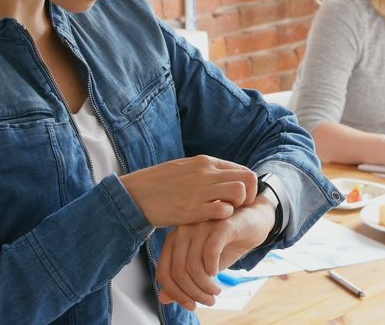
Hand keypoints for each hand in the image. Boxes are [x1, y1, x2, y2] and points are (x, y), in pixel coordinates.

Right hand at [119, 155, 257, 227]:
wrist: (134, 195)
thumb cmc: (158, 184)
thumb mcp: (183, 169)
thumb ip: (203, 172)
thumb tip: (221, 177)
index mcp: (204, 162)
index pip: (241, 170)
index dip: (247, 186)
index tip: (241, 199)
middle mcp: (206, 173)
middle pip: (247, 179)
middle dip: (250, 196)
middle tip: (240, 209)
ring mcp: (200, 190)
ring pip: (239, 192)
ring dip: (238, 205)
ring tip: (226, 215)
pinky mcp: (193, 210)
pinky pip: (223, 210)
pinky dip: (224, 217)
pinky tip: (214, 222)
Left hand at [155, 196, 275, 309]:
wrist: (252, 223)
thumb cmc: (224, 244)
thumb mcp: (202, 266)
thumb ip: (182, 280)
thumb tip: (163, 299)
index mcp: (174, 240)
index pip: (164, 272)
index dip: (175, 294)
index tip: (191, 306)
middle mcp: (183, 230)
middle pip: (178, 272)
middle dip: (193, 293)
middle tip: (209, 300)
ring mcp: (201, 225)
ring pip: (193, 265)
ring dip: (205, 286)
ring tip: (216, 291)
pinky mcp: (221, 225)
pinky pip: (210, 252)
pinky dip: (212, 268)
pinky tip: (217, 273)